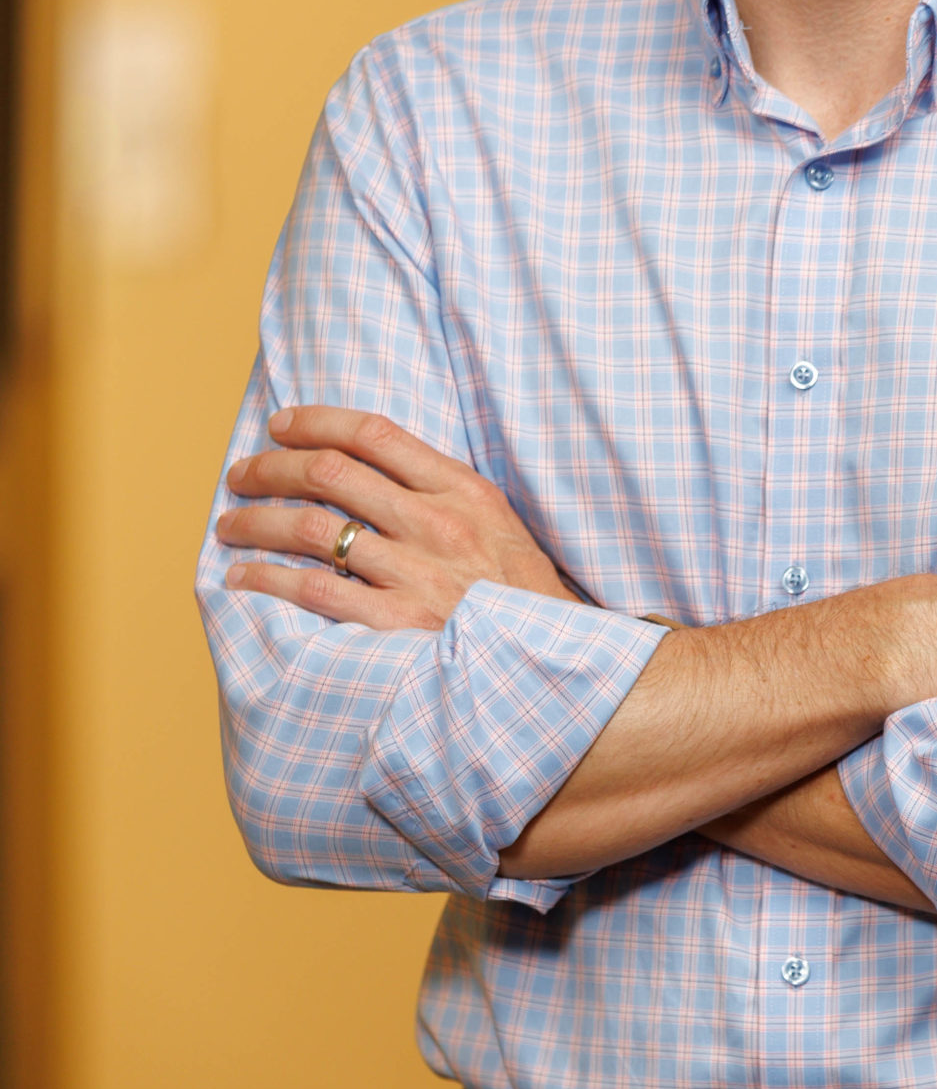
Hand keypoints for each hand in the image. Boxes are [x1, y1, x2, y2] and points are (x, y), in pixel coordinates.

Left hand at [218, 406, 572, 631]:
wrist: (553, 667)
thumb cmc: (518, 595)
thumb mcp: (497, 524)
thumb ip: (440, 491)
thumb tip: (365, 464)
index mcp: (464, 491)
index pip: (375, 434)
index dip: (316, 421)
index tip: (280, 425)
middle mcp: (438, 526)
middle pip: (331, 474)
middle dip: (271, 467)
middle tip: (241, 476)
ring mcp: (416, 576)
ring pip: (311, 530)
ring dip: (257, 522)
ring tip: (231, 525)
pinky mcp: (396, 627)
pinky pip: (314, 593)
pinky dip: (268, 581)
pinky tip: (244, 579)